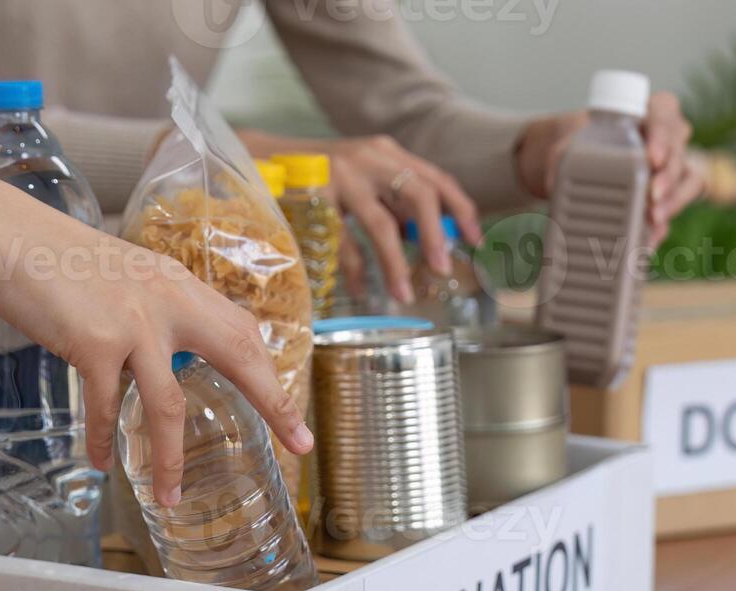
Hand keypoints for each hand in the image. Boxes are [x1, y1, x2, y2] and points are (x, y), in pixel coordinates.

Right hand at [0, 207, 312, 507]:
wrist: (10, 236)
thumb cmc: (59, 260)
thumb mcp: (127, 277)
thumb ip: (156, 311)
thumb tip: (169, 354)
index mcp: (180, 286)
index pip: (243, 331)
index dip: (272, 373)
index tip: (293, 409)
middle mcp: (169, 301)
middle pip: (239, 356)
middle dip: (273, 403)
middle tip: (298, 443)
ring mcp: (135, 322)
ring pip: (168, 406)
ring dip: (169, 459)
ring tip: (169, 496)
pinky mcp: (96, 342)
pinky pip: (108, 408)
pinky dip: (104, 440)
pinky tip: (103, 461)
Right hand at [246, 132, 482, 305]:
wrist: (260, 158)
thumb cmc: (317, 175)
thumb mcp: (361, 176)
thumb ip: (391, 198)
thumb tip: (428, 237)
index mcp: (387, 152)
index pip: (436, 178)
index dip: (461, 209)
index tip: (476, 240)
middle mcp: (370, 158)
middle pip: (419, 195)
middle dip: (436, 236)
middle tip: (442, 269)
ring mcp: (341, 176)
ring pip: (382, 225)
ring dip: (397, 264)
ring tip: (404, 293)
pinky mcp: (315, 196)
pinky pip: (344, 242)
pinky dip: (357, 270)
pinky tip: (362, 290)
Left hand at [516, 91, 702, 244]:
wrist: (587, 158)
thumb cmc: (586, 140)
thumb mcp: (571, 140)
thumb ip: (561, 156)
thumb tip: (553, 183)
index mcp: (652, 111)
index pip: (665, 114)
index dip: (662, 135)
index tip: (651, 157)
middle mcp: (671, 137)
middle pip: (679, 153)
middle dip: (668, 177)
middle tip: (652, 195)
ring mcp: (676, 166)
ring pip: (689, 181)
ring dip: (674, 202)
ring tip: (654, 219)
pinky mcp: (673, 193)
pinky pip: (677, 208)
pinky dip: (663, 225)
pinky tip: (650, 238)